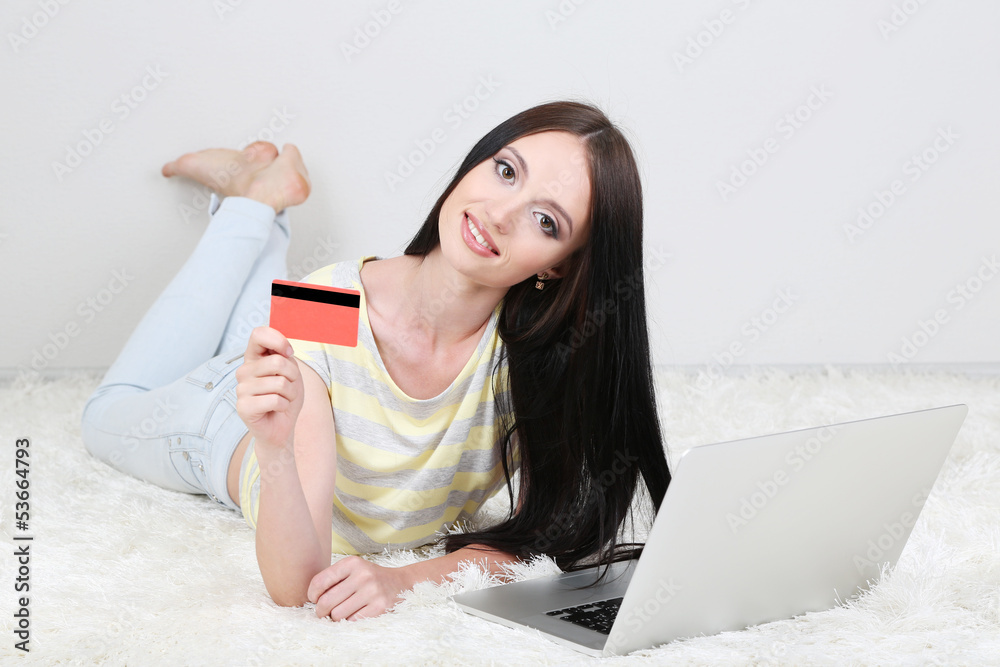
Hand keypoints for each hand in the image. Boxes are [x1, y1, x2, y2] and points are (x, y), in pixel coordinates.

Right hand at [235, 326, 303, 447]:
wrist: (281, 426)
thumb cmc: (286, 397)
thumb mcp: (291, 372)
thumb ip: (285, 356)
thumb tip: (283, 351)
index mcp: (254, 358)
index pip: (258, 334)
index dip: (278, 341)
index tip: (289, 353)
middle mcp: (244, 371)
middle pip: (277, 362)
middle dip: (292, 377)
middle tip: (288, 388)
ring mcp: (241, 389)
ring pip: (279, 383)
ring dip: (290, 394)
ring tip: (283, 400)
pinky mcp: (243, 406)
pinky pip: (275, 400)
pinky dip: (284, 406)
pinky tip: (277, 410)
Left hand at [307, 556, 413, 620]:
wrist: (401, 583)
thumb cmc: (370, 578)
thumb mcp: (353, 570)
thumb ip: (333, 579)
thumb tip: (311, 600)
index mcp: (352, 563)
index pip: (320, 581)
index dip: (312, 594)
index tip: (315, 599)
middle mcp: (363, 575)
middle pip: (326, 602)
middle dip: (321, 611)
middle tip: (325, 612)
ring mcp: (373, 591)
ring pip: (337, 615)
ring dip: (336, 618)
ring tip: (342, 612)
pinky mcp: (380, 607)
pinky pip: (352, 621)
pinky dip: (349, 621)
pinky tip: (355, 614)